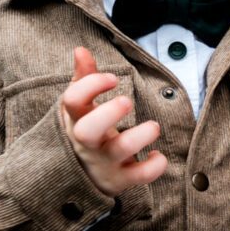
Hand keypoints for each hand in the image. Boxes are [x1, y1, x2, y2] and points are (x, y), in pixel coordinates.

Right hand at [60, 47, 166, 196]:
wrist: (78, 180)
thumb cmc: (86, 132)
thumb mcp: (80, 109)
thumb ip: (83, 79)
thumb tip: (80, 49)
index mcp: (76, 120)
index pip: (72, 100)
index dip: (91, 85)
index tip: (113, 77)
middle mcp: (86, 142)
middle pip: (87, 131)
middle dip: (109, 114)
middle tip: (128, 100)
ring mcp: (102, 163)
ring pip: (118, 151)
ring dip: (139, 137)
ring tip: (154, 126)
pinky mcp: (119, 181)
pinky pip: (138, 177)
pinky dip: (152, 167)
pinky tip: (157, 155)